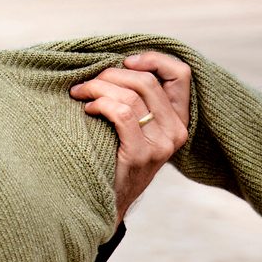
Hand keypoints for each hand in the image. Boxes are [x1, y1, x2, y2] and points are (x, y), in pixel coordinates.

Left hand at [69, 51, 193, 220]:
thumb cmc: (115, 157)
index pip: (181, 74)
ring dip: (98, 87)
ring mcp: (161, 144)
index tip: (124, 60)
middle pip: (146, 81)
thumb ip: (139, 101)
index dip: (153, 59)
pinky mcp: (141, 154)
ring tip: (80, 93)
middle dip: (111, 74)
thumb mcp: (136, 129)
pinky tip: (87, 110)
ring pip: (130, 95)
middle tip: (87, 82)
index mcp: (179, 120)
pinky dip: (100, 104)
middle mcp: (176, 131)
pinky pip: (121, 113)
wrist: (106, 202)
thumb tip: (117, 63)